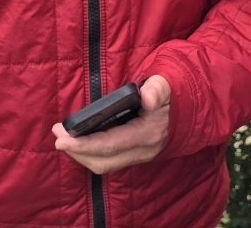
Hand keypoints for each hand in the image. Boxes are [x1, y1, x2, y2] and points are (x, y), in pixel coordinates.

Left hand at [51, 76, 171, 174]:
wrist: (192, 108)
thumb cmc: (173, 93)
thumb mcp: (167, 85)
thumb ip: (158, 88)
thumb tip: (147, 97)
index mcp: (148, 133)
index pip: (110, 145)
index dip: (84, 145)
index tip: (62, 138)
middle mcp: (143, 150)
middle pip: (103, 161)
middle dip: (77, 151)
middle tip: (57, 134)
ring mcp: (140, 155)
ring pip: (105, 165)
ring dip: (81, 154)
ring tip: (63, 136)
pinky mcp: (135, 154)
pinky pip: (109, 161)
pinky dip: (90, 153)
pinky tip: (79, 141)